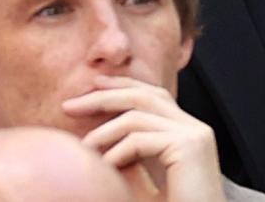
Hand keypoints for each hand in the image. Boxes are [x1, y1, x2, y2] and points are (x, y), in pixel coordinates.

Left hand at [63, 75, 224, 201]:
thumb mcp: (141, 178)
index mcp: (185, 133)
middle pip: (144, 95)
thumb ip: (127, 153)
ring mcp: (195, 135)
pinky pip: (140, 140)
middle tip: (69, 106)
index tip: (91, 87)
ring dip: (102, 131)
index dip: (120, 86)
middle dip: (103, 96)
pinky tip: (103, 169)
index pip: (152, 96)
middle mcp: (194, 129)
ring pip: (138, 114)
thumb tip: (91, 138)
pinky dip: (115, 153)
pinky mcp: (190, 147)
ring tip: (81, 149)